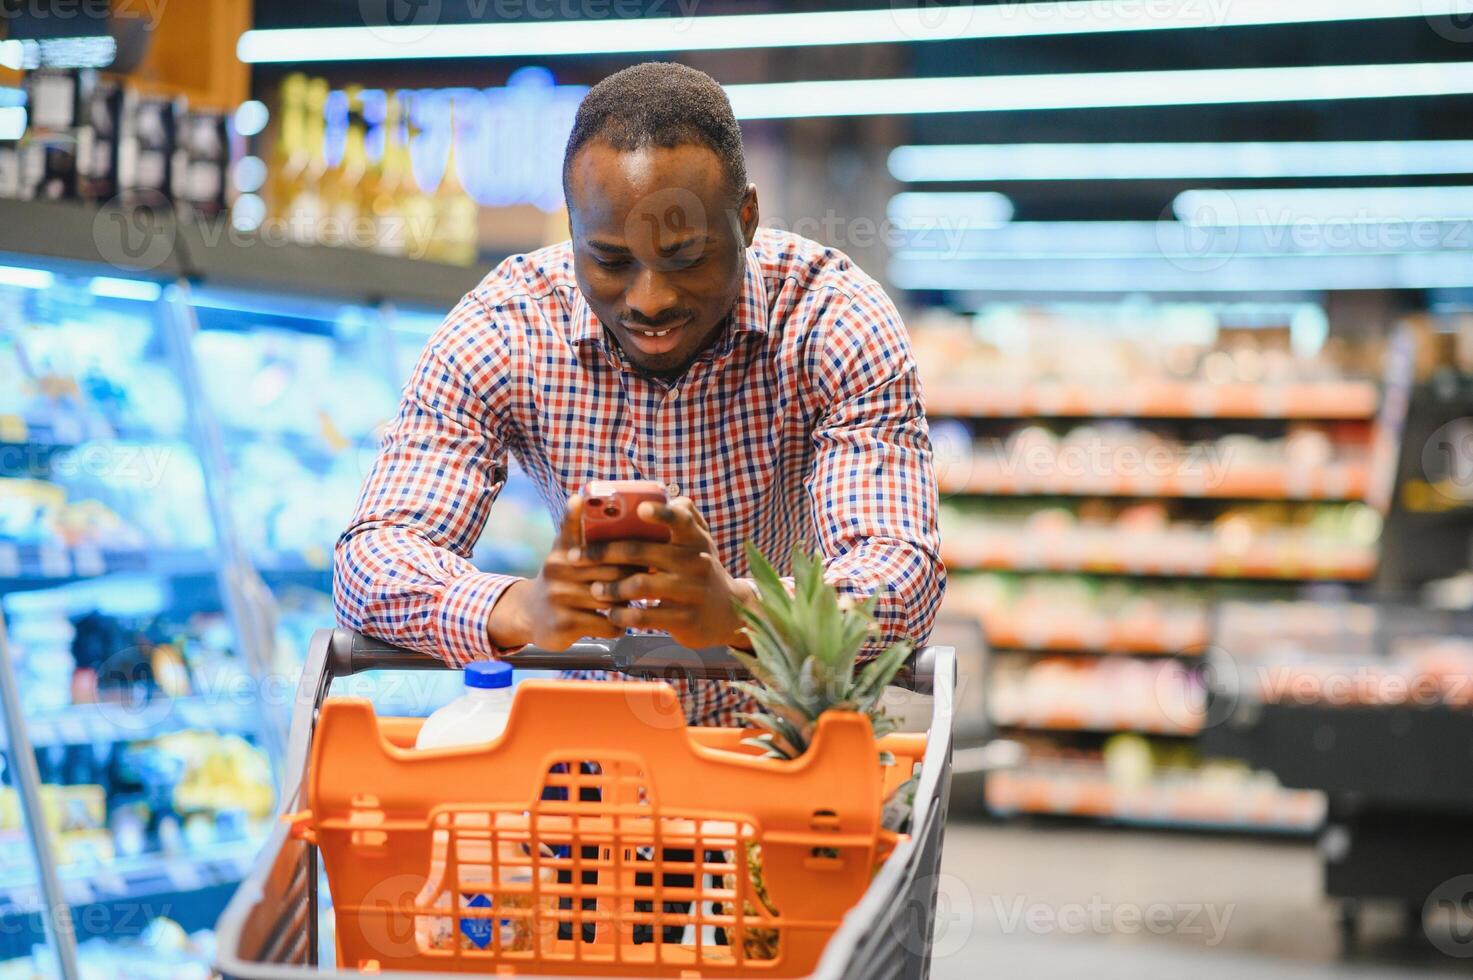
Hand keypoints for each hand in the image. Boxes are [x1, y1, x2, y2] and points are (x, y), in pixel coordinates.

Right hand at [488, 496, 625, 650]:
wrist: (529, 614)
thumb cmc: (562, 579)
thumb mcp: (566, 552)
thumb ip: (581, 529)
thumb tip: (601, 503)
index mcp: (563, 550)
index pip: (571, 527)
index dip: (576, 514)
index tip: (581, 500)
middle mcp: (557, 569)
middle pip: (610, 568)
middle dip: (634, 573)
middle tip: (652, 575)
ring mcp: (559, 596)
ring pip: (611, 598)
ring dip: (628, 601)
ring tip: (638, 601)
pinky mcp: (563, 624)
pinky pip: (606, 624)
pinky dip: (619, 624)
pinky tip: (620, 621)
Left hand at [572, 497, 755, 648]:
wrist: (728, 614)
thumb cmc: (701, 570)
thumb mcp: (700, 543)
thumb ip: (686, 518)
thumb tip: (667, 493)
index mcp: (695, 539)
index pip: (681, 519)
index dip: (660, 513)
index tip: (639, 509)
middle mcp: (695, 562)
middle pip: (643, 552)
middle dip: (604, 553)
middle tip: (577, 557)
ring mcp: (690, 591)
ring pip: (640, 585)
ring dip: (611, 587)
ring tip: (594, 589)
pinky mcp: (684, 618)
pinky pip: (646, 615)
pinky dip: (623, 613)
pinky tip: (611, 611)